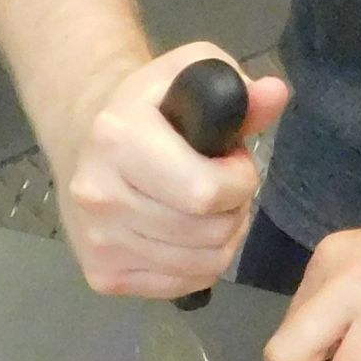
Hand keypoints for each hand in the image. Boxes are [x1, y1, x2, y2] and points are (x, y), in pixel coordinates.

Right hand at [50, 45, 288, 299]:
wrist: (84, 139)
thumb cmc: (152, 107)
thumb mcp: (191, 74)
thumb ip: (238, 88)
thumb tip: (276, 94)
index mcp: (117, 138)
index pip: (205, 193)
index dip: (239, 180)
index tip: (233, 160)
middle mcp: (99, 195)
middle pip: (209, 234)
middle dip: (233, 209)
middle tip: (221, 186)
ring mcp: (97, 241)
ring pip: (202, 266)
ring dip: (221, 239)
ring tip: (206, 208)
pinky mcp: (102, 275)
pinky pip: (182, 285)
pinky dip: (199, 265)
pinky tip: (187, 233)